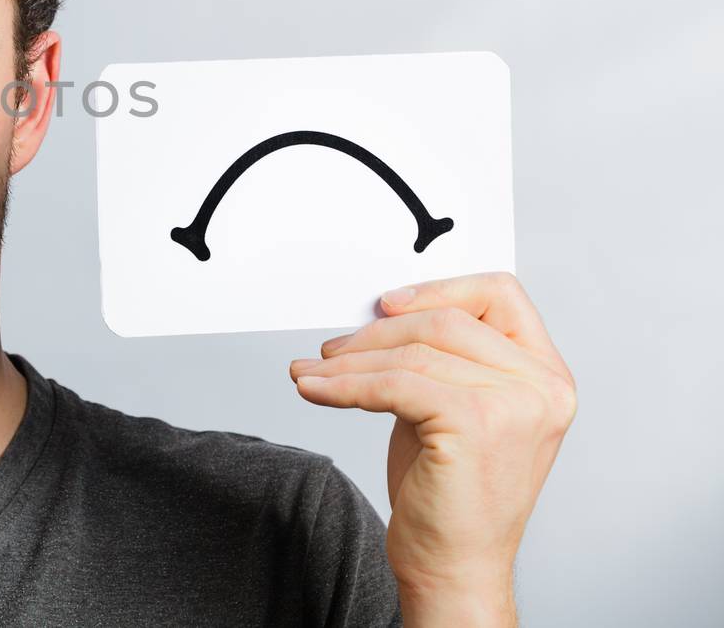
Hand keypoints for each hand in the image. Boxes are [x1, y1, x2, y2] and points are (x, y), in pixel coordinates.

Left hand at [287, 271, 575, 625]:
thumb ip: (438, 358)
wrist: (454, 567)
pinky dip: (345, 385)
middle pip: (446, 320)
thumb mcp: (453, 407)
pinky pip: (395, 384)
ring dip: (349, 362)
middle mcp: (542, 387)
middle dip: (375, 334)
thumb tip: (377, 315)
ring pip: (413, 353)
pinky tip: (314, 389)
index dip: (439, 289)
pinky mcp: (476, 424)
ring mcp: (516, 405)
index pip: (501, 295)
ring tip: (311, 374)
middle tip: (330, 352)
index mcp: (545, 375)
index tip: (385, 305)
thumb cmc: (450, 492)